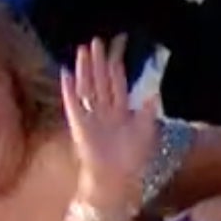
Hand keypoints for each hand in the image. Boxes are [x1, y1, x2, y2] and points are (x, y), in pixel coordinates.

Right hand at [63, 36, 155, 207]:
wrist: (117, 178)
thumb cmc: (133, 159)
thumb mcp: (146, 132)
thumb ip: (148, 111)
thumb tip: (154, 92)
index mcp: (121, 111)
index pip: (117, 84)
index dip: (116, 67)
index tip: (113, 51)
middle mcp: (105, 111)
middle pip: (101, 81)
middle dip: (99, 62)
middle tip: (95, 41)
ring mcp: (91, 117)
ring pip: (88, 87)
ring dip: (85, 70)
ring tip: (82, 51)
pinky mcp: (79, 125)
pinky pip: (73, 104)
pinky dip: (69, 90)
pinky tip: (66, 74)